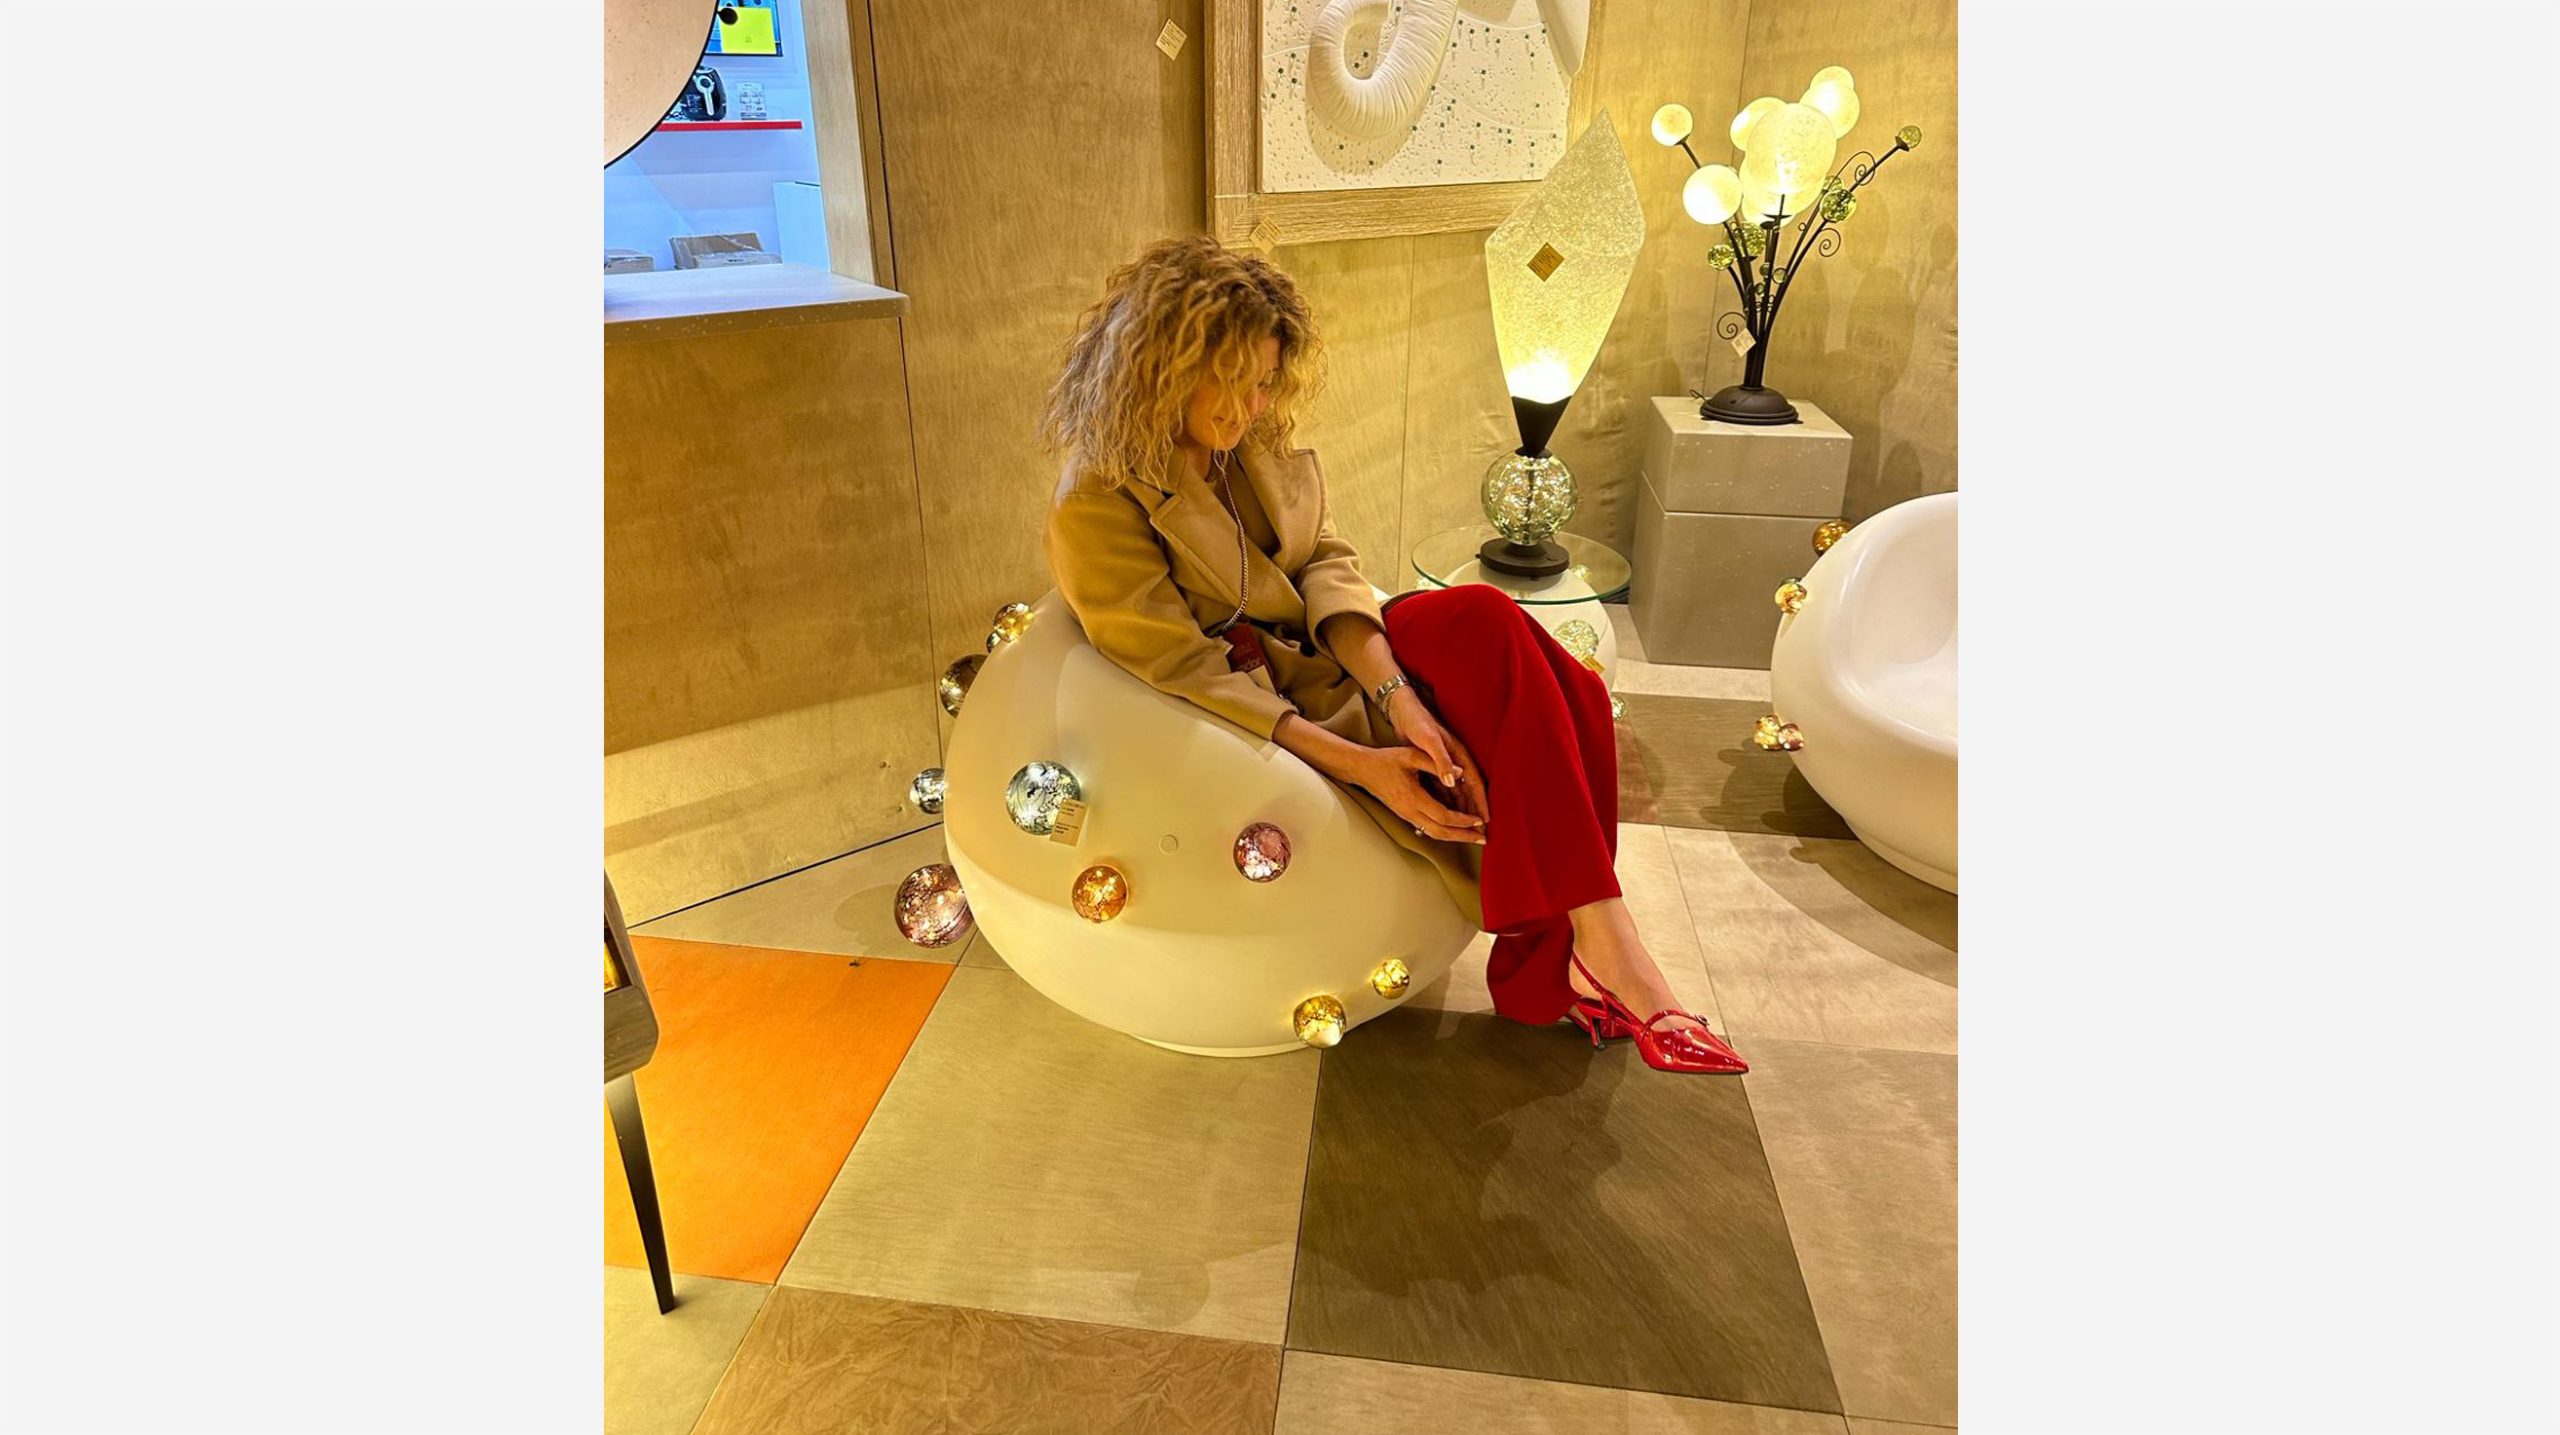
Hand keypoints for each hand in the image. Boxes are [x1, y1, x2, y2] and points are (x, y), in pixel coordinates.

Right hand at [1351, 742, 1485, 844]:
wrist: (1363, 770)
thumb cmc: (1387, 760)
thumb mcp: (1412, 755)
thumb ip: (1437, 763)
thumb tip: (1461, 772)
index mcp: (1413, 797)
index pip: (1443, 816)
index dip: (1463, 820)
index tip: (1478, 819)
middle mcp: (1410, 812)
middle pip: (1441, 832)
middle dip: (1463, 836)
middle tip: (1483, 838)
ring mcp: (1406, 816)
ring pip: (1434, 834)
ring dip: (1455, 837)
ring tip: (1473, 838)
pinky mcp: (1405, 815)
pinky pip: (1427, 829)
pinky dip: (1444, 832)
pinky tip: (1455, 830)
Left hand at [1386, 687, 1488, 826]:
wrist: (1404, 712)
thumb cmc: (1419, 725)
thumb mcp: (1430, 742)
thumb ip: (1442, 761)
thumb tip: (1454, 782)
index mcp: (1459, 756)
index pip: (1475, 784)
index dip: (1481, 802)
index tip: (1487, 821)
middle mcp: (1456, 762)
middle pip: (1468, 792)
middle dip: (1474, 811)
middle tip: (1480, 832)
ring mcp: (1446, 765)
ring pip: (1457, 792)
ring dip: (1462, 809)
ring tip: (1465, 829)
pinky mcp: (1434, 767)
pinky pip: (1445, 790)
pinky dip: (1447, 802)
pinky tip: (1445, 815)